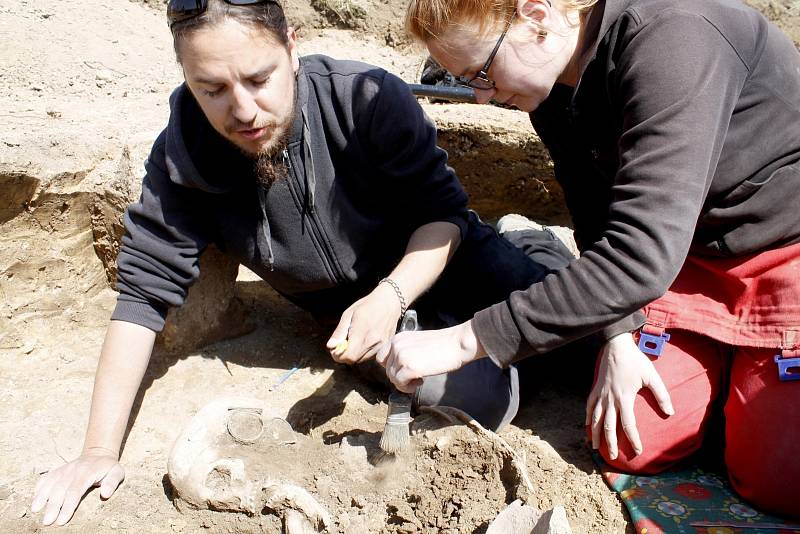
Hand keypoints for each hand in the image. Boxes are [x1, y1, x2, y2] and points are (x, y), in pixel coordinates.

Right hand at [30, 448, 123, 525]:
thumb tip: (105, 494)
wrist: (98, 454)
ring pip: (50, 483)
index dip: (68, 506)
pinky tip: (35, 499)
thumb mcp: (117, 472)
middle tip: (47, 522)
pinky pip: (45, 478)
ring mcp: (64, 469)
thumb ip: (113, 482)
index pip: (76, 490)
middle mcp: (73, 470)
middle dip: (53, 506)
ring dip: (42, 497)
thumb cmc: (108, 468)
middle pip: (60, 489)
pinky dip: (39, 488)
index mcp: (88, 472)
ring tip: (36, 510)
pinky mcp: (57, 471)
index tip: (62, 520)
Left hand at [326, 283, 401, 363]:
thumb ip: (339, 332)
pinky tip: (364, 339)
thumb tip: (330, 346)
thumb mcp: (348, 314)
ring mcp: (381, 346)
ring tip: (355, 339)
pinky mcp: (386, 347)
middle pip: (354, 360)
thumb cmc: (367, 305)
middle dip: (345, 354)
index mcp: (362, 333)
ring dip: (355, 353)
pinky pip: (370, 356)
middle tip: (343, 342)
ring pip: (362, 359)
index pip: (348, 356)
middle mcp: (373, 342)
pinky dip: (364, 352)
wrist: (389, 302)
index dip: (338, 355)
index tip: (335, 348)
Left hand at [376, 321, 483, 392]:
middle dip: (400, 377)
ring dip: (405, 383)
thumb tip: (398, 369)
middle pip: (387, 370)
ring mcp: (401, 356)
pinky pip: (400, 384)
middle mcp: (396, 345)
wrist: (458, 343)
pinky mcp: (409, 368)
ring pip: (393, 378)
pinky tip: (421, 381)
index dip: (392, 367)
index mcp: (397, 338)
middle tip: (416, 376)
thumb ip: (404, 352)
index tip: (404, 371)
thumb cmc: (443, 345)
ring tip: (420, 378)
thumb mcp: (417, 343)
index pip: (381, 358)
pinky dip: (408, 388)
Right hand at [586, 333, 673, 459]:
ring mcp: (601, 394)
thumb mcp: (652, 376)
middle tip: (612, 457)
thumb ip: (661, 394)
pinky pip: (590, 407)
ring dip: (596, 434)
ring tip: (595, 447)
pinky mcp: (595, 389)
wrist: (616, 345)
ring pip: (596, 419)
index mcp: (624, 397)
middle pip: (608, 426)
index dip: (633, 439)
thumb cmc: (635, 361)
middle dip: (610, 443)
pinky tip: (588, 427)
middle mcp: (610, 399)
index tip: (638, 451)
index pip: (628, 424)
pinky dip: (588, 418)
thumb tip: (670, 413)